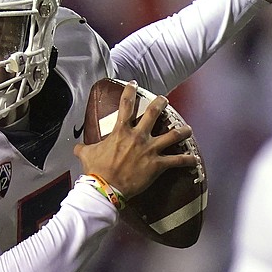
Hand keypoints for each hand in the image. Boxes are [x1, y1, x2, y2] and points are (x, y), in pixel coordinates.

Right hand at [73, 81, 195, 197]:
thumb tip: (76, 147)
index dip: (130, 91)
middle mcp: (138, 136)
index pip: (126, 105)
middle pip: (154, 113)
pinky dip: (187, 160)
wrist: (106, 188)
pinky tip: (194, 159)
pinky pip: (177, 161)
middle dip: (161, 103)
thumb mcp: (86, 154)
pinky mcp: (158, 165)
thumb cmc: (96, 170)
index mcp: (121, 131)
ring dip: (182, 131)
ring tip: (188, 129)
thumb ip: (83, 148)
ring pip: (173, 135)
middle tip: (165, 99)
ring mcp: (150, 150)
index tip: (134, 84)